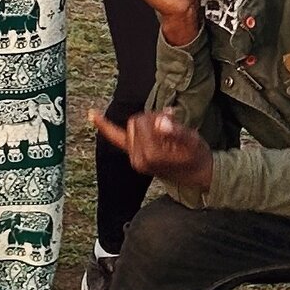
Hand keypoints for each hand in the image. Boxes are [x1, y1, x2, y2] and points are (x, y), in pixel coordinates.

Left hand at [88, 105, 214, 198]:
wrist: (197, 175)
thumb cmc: (196, 156)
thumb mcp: (192, 141)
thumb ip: (176, 132)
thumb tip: (161, 122)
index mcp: (151, 155)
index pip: (142, 121)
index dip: (157, 116)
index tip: (172, 118)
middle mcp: (138, 159)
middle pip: (135, 122)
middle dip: (151, 118)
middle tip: (169, 123)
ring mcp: (134, 159)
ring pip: (132, 126)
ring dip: (146, 123)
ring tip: (164, 129)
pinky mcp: (134, 158)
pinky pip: (116, 138)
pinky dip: (105, 126)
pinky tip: (92, 114)